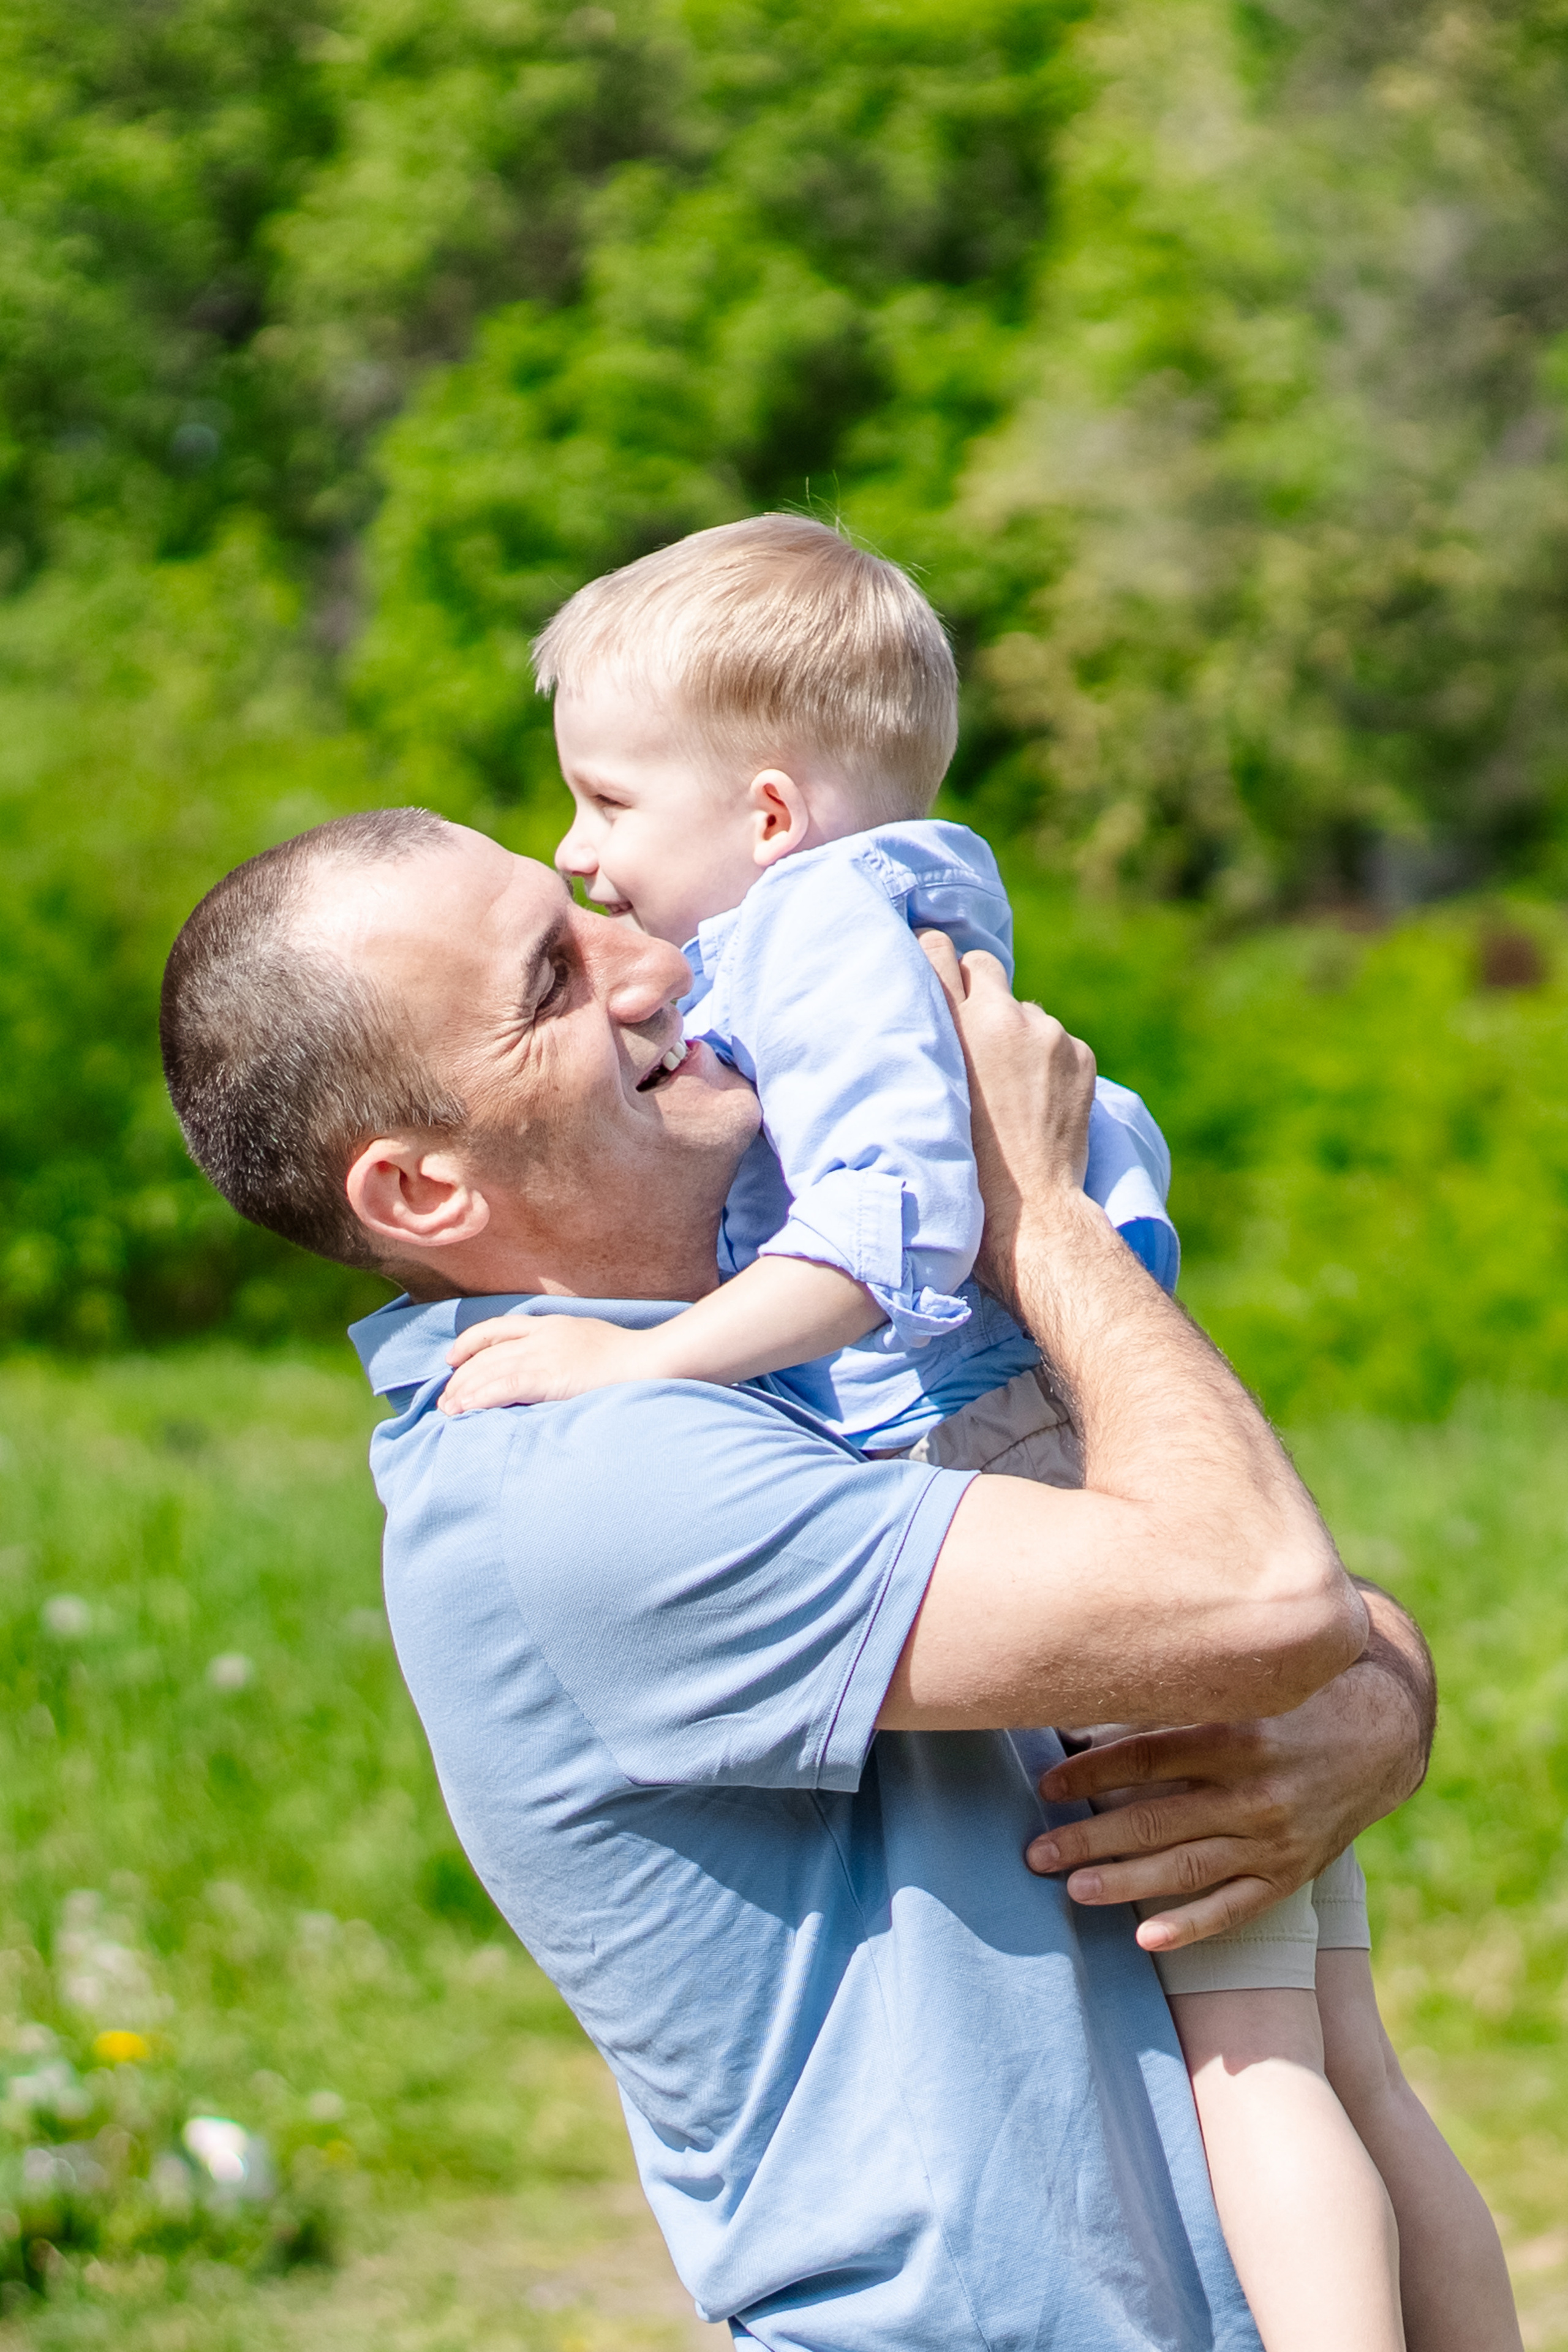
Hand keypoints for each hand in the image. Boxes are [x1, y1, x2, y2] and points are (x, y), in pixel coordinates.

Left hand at [440, 1314, 657, 1410]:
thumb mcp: (593, 1344)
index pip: (500, 1328)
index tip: (453, 1358)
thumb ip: (568, 1352)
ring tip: (447, 1409)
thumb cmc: (632, 1360)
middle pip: (488, 1352)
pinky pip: (502, 1387)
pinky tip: (463, 1411)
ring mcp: (545, 1355)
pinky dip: (477, 1399)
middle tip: (445, 1397)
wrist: (652, 1361)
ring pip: (489, 1370)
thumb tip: (556, 1371)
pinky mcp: (548, 1377)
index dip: (470, 1342)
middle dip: (462, 1375)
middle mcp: (543, 1336)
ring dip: (463, 1390)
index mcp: (554, 1325)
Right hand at [916, 931, 1095, 1300]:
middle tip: (966, 1028)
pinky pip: (1055, 1039)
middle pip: (982, 964)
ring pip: (1022, 1009)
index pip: (935, 949)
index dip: (929, 957)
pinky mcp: (1079, 1054)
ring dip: (1013, 1032)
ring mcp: (1048, 1033)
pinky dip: (1044, 1059)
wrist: (1030, 1211)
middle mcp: (1003, 1016)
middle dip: (974, 988)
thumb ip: (924, 1043)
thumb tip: (921, 1009)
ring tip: (1004, 1085)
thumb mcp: (926, 1096)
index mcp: (954, 1025)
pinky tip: (1034, 1099)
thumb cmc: (962, 1165)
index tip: (926, 972)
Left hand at [1023, 1603, 1432, 1950]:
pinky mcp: (1291, 1872)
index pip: (1146, 1756)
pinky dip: (1192, 1926)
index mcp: (1236, 1732)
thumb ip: (1174, 1705)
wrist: (1381, 1734)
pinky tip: (1148, 1939)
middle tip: (1034, 1853)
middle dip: (1089, 1838)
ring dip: (1125, 1883)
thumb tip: (1085, 1714)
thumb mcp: (1239, 1688)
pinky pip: (1237, 1907)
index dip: (1090, 1771)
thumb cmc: (1288, 1698)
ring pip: (1188, 1867)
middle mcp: (1255, 1789)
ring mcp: (1275, 1837)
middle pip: (1156, 1818)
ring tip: (1072, 1891)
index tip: (1044, 1784)